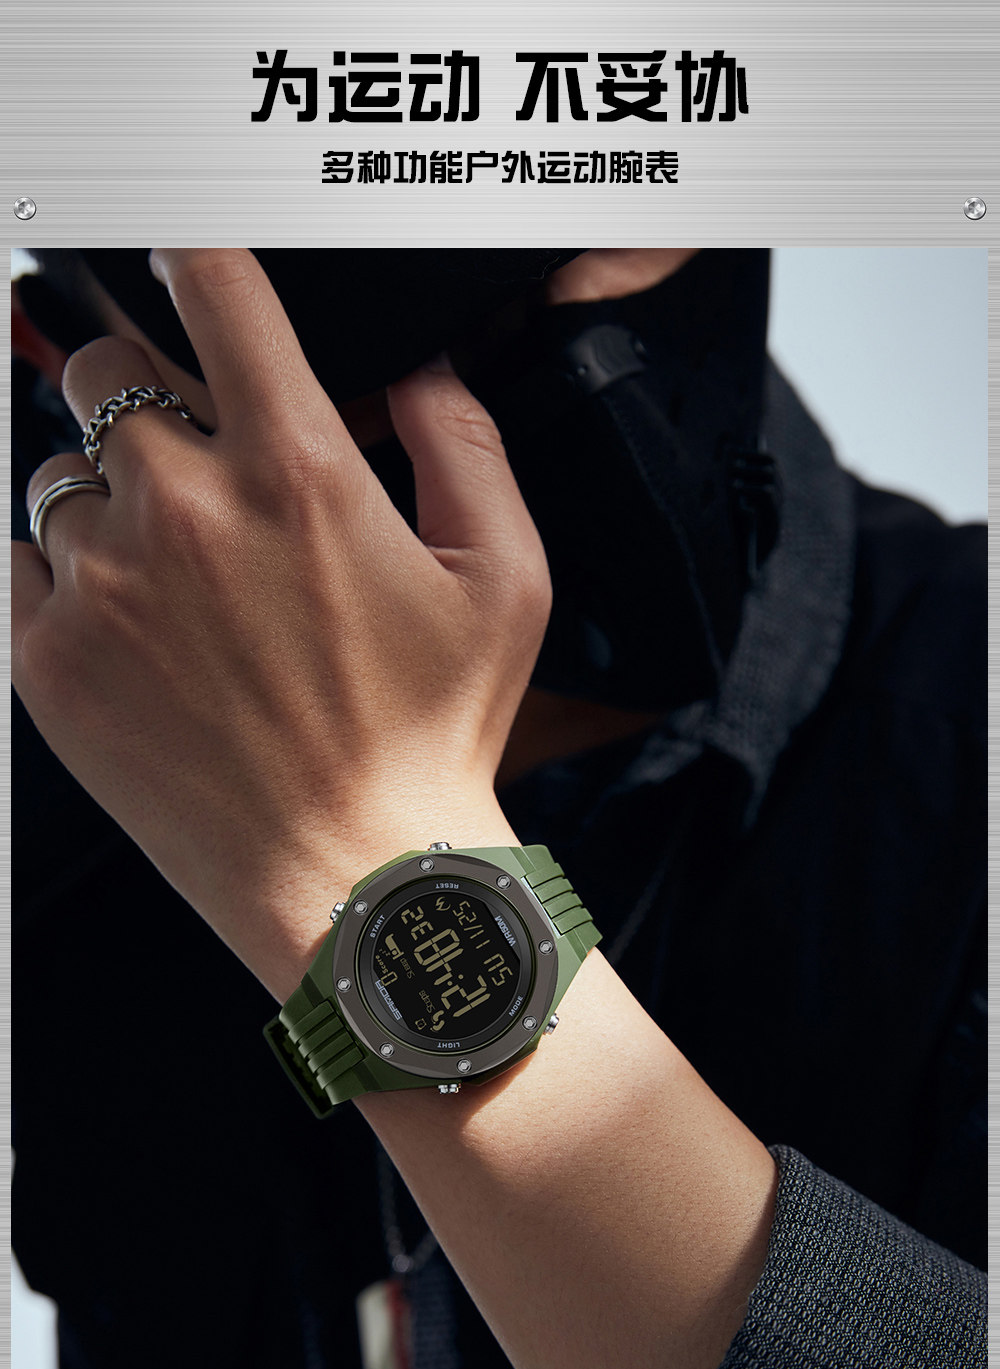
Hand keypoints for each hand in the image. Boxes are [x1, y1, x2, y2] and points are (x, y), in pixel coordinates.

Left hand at [12, 249, 549, 994]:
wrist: (353, 881)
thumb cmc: (430, 740)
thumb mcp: (506, 581)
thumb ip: (466, 444)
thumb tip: (422, 372)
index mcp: (298, 471)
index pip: (212, 286)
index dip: (195, 255)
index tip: (187, 265)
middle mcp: (186, 510)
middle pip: (106, 368)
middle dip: (148, 397)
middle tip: (199, 470)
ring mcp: (105, 586)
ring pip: (60, 471)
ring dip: (109, 498)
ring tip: (179, 580)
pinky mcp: (50, 661)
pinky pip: (19, 562)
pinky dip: (64, 576)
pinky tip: (136, 627)